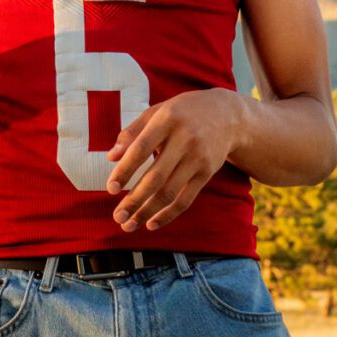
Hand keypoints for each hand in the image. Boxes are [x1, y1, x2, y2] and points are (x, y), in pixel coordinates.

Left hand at [104, 88, 241, 232]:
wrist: (226, 115)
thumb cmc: (181, 112)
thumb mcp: (156, 112)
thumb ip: (132, 132)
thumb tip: (111, 157)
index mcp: (166, 120)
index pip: (141, 149)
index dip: (125, 170)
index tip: (111, 188)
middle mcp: (184, 140)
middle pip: (156, 177)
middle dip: (134, 200)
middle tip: (117, 216)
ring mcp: (198, 158)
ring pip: (170, 192)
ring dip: (147, 212)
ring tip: (129, 224)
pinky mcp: (207, 173)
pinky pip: (186, 200)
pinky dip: (168, 214)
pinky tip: (151, 223)